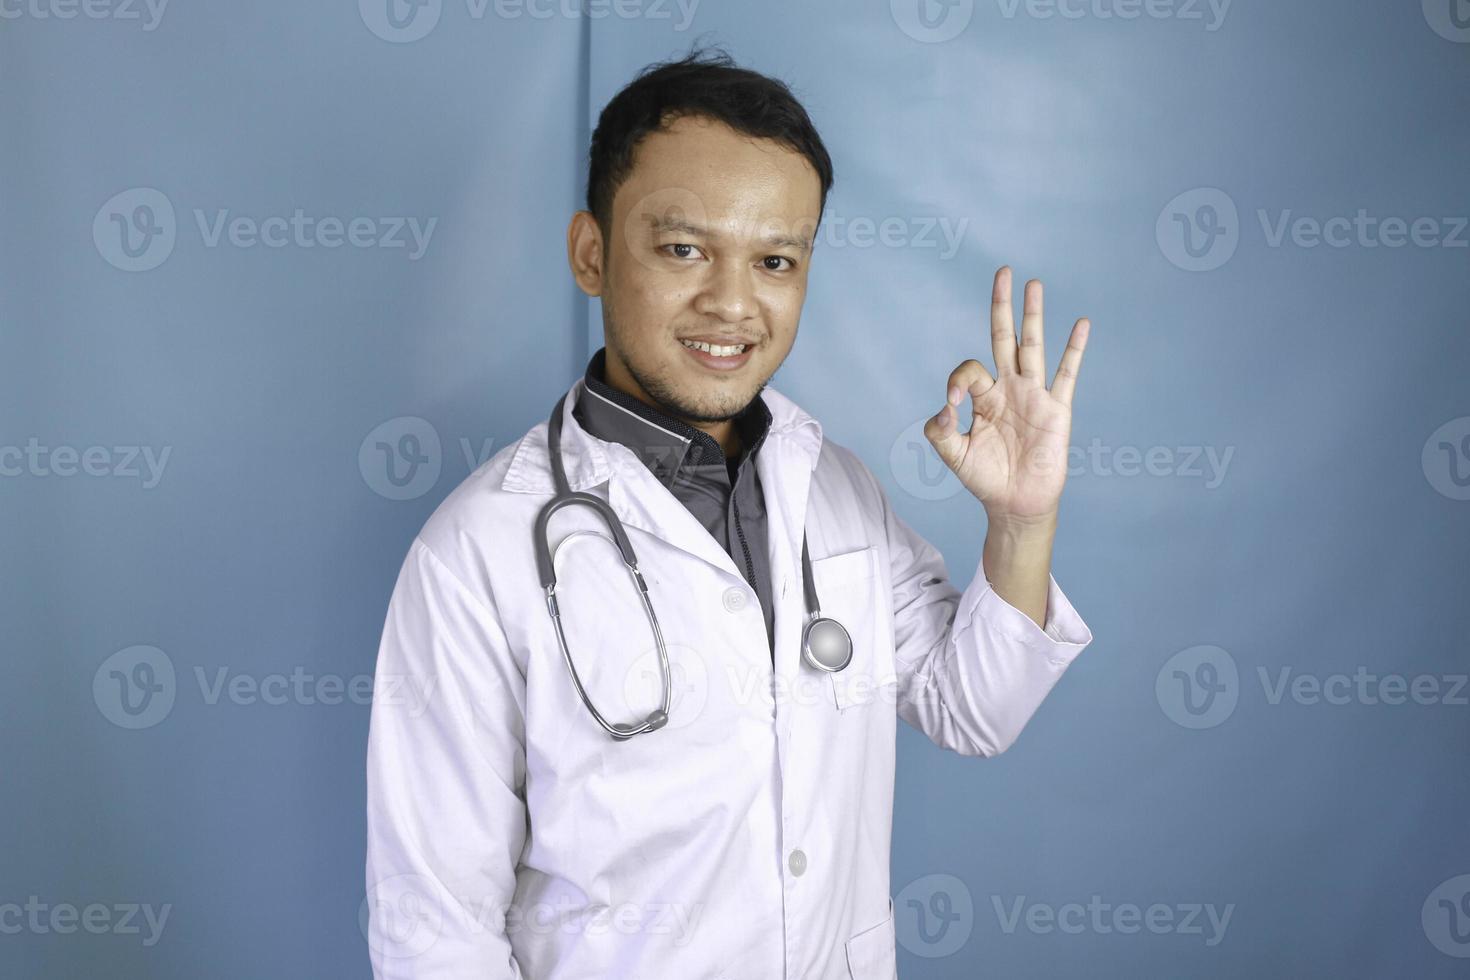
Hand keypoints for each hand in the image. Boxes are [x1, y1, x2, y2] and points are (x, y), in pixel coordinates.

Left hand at [924, 267, 1090, 526]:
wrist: (1015, 504)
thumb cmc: (983, 478)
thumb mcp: (952, 455)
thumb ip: (939, 431)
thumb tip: (943, 408)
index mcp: (983, 397)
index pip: (969, 371)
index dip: (958, 381)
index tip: (953, 408)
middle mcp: (1009, 388)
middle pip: (1005, 337)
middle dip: (1002, 306)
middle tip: (1003, 272)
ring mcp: (1034, 395)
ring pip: (1034, 346)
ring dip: (1033, 315)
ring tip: (1034, 283)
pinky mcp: (1057, 409)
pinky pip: (1067, 373)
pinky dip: (1074, 348)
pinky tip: (1080, 323)